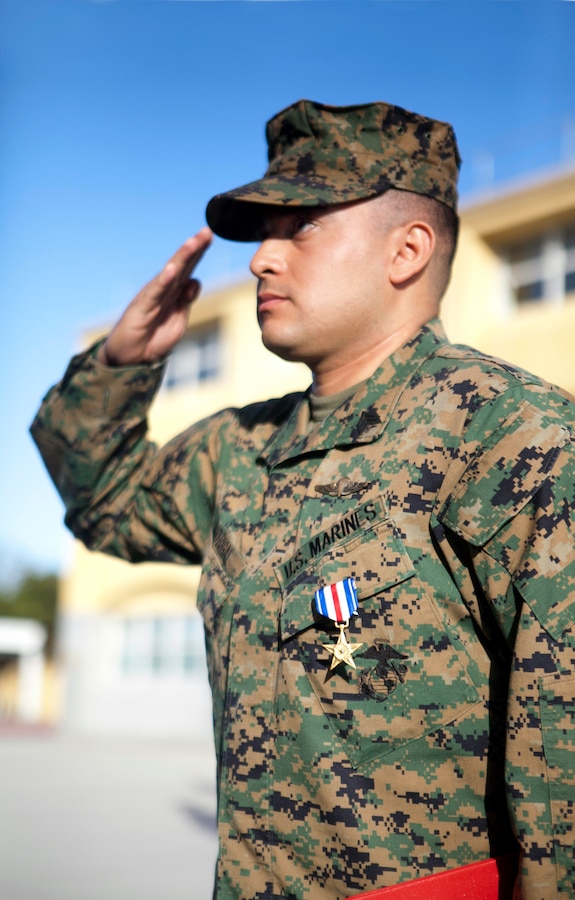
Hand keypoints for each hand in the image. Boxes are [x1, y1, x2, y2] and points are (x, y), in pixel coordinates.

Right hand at [99, 228, 212, 366]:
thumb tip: (196, 280)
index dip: (199, 253)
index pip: (189, 268)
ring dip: (182, 257)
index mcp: (173, 292)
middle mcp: (163, 289)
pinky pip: (155, 292)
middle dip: (194, 248)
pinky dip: (164, 280)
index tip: (210, 236)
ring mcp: (152, 296)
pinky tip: (172, 269)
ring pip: (169, 273)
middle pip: (181, 265)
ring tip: (193, 242)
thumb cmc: (154, 338)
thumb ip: (186, 300)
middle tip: (207, 231)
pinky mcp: (141, 307)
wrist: (132, 358)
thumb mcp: (179, 319)